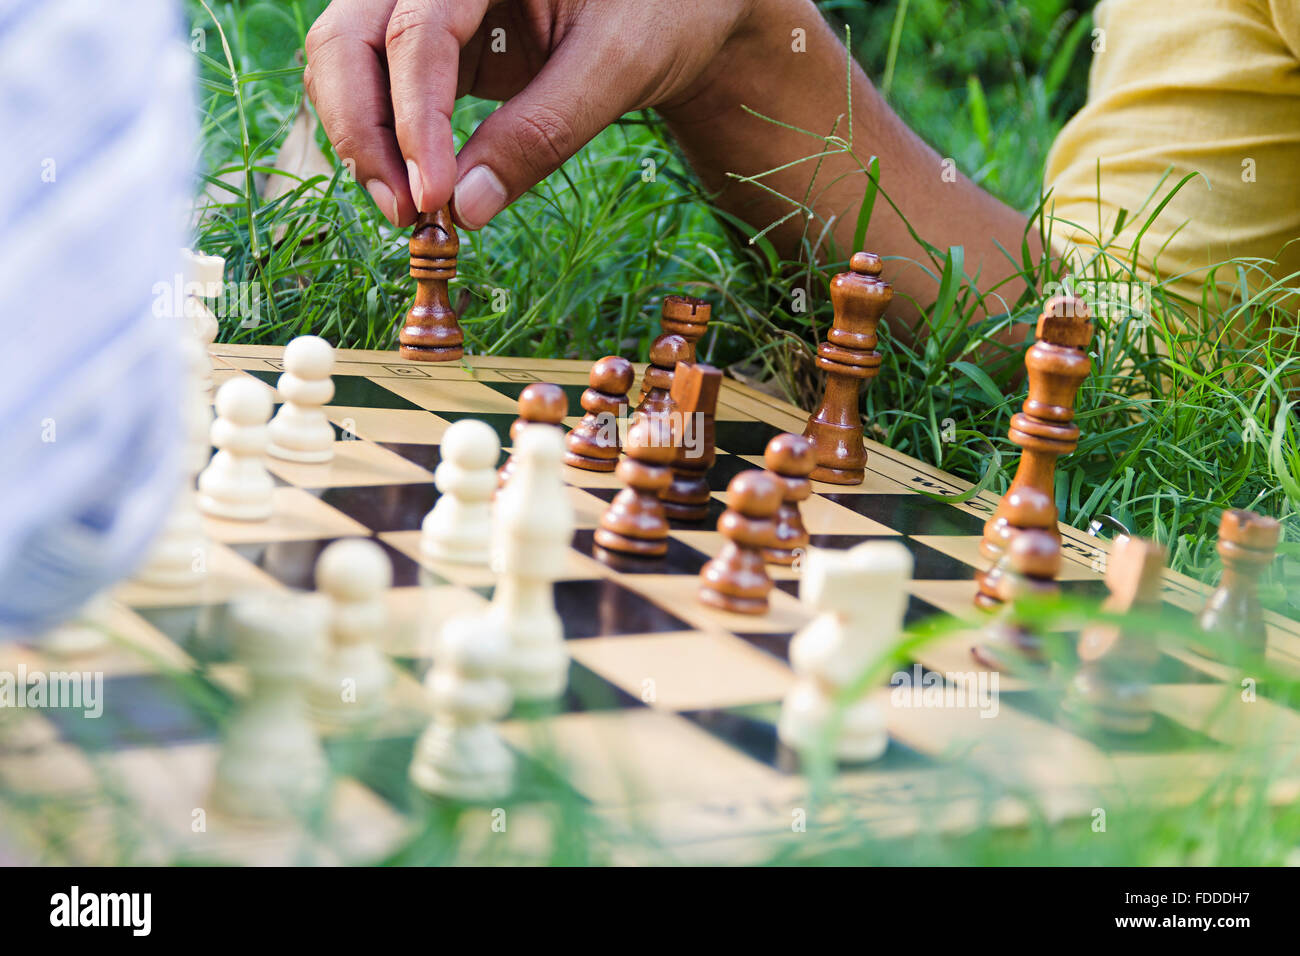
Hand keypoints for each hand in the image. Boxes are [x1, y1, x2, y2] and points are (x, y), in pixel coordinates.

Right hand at [304, 0, 757, 228]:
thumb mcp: (620, 66)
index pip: (417, 33)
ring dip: (364, 141)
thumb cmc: (662, 12)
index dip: (414, 123)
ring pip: (347, 62)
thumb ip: (544, 132)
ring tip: (411, 212)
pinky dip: (384, 140)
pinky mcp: (433, 42)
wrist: (680, 4)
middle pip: (349, 40)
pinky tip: (418, 189)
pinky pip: (377, 86)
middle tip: (406, 214)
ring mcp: (425, 2)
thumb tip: (467, 211)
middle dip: (363, 132)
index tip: (433, 200)